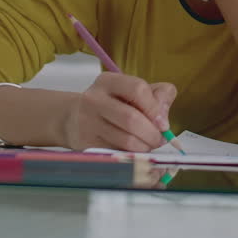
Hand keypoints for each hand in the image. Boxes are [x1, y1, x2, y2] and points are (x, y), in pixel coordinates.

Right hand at [60, 72, 176, 151]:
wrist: (73, 118)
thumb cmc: (114, 104)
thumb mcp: (134, 92)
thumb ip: (159, 96)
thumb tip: (164, 119)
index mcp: (108, 81)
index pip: (137, 89)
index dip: (155, 108)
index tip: (163, 123)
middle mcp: (94, 99)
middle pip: (132, 118)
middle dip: (152, 134)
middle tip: (159, 140)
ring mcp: (87, 122)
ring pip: (125, 140)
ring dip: (144, 147)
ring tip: (148, 146)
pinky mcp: (85, 144)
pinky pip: (117, 153)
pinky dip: (132, 156)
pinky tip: (134, 152)